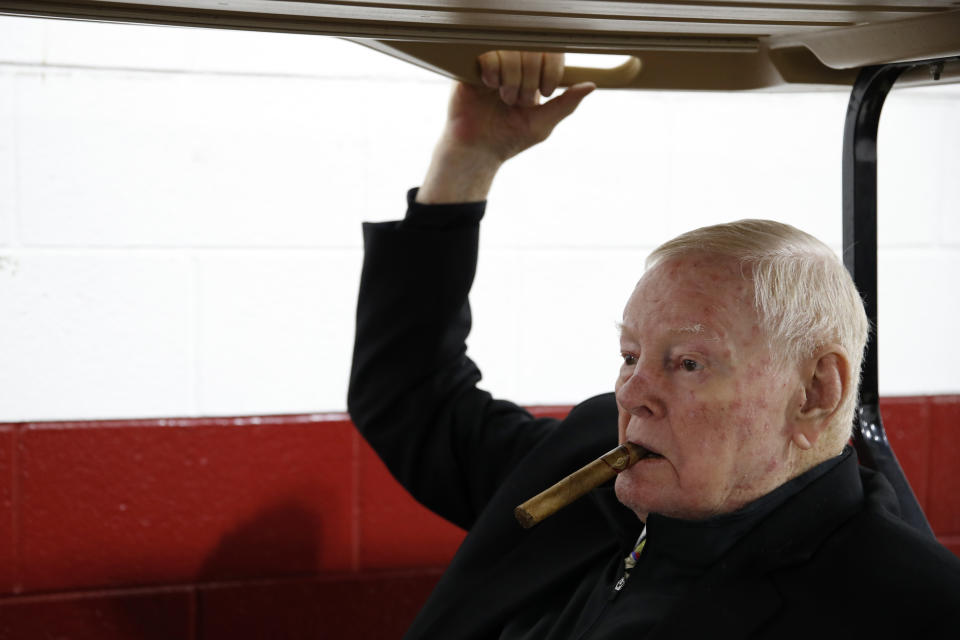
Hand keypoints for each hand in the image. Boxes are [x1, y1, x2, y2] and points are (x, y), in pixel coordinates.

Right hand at [417, 51, 594, 203]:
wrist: (476, 150)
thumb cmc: (508, 139)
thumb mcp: (542, 123)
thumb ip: (566, 103)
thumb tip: (591, 85)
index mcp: (533, 74)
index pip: (550, 52)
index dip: (551, 70)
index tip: (544, 93)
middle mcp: (514, 65)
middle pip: (532, 50)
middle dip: (531, 80)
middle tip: (518, 101)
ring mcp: (493, 63)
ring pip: (511, 50)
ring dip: (512, 78)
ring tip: (504, 97)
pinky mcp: (472, 65)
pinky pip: (489, 53)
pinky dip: (494, 72)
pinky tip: (489, 86)